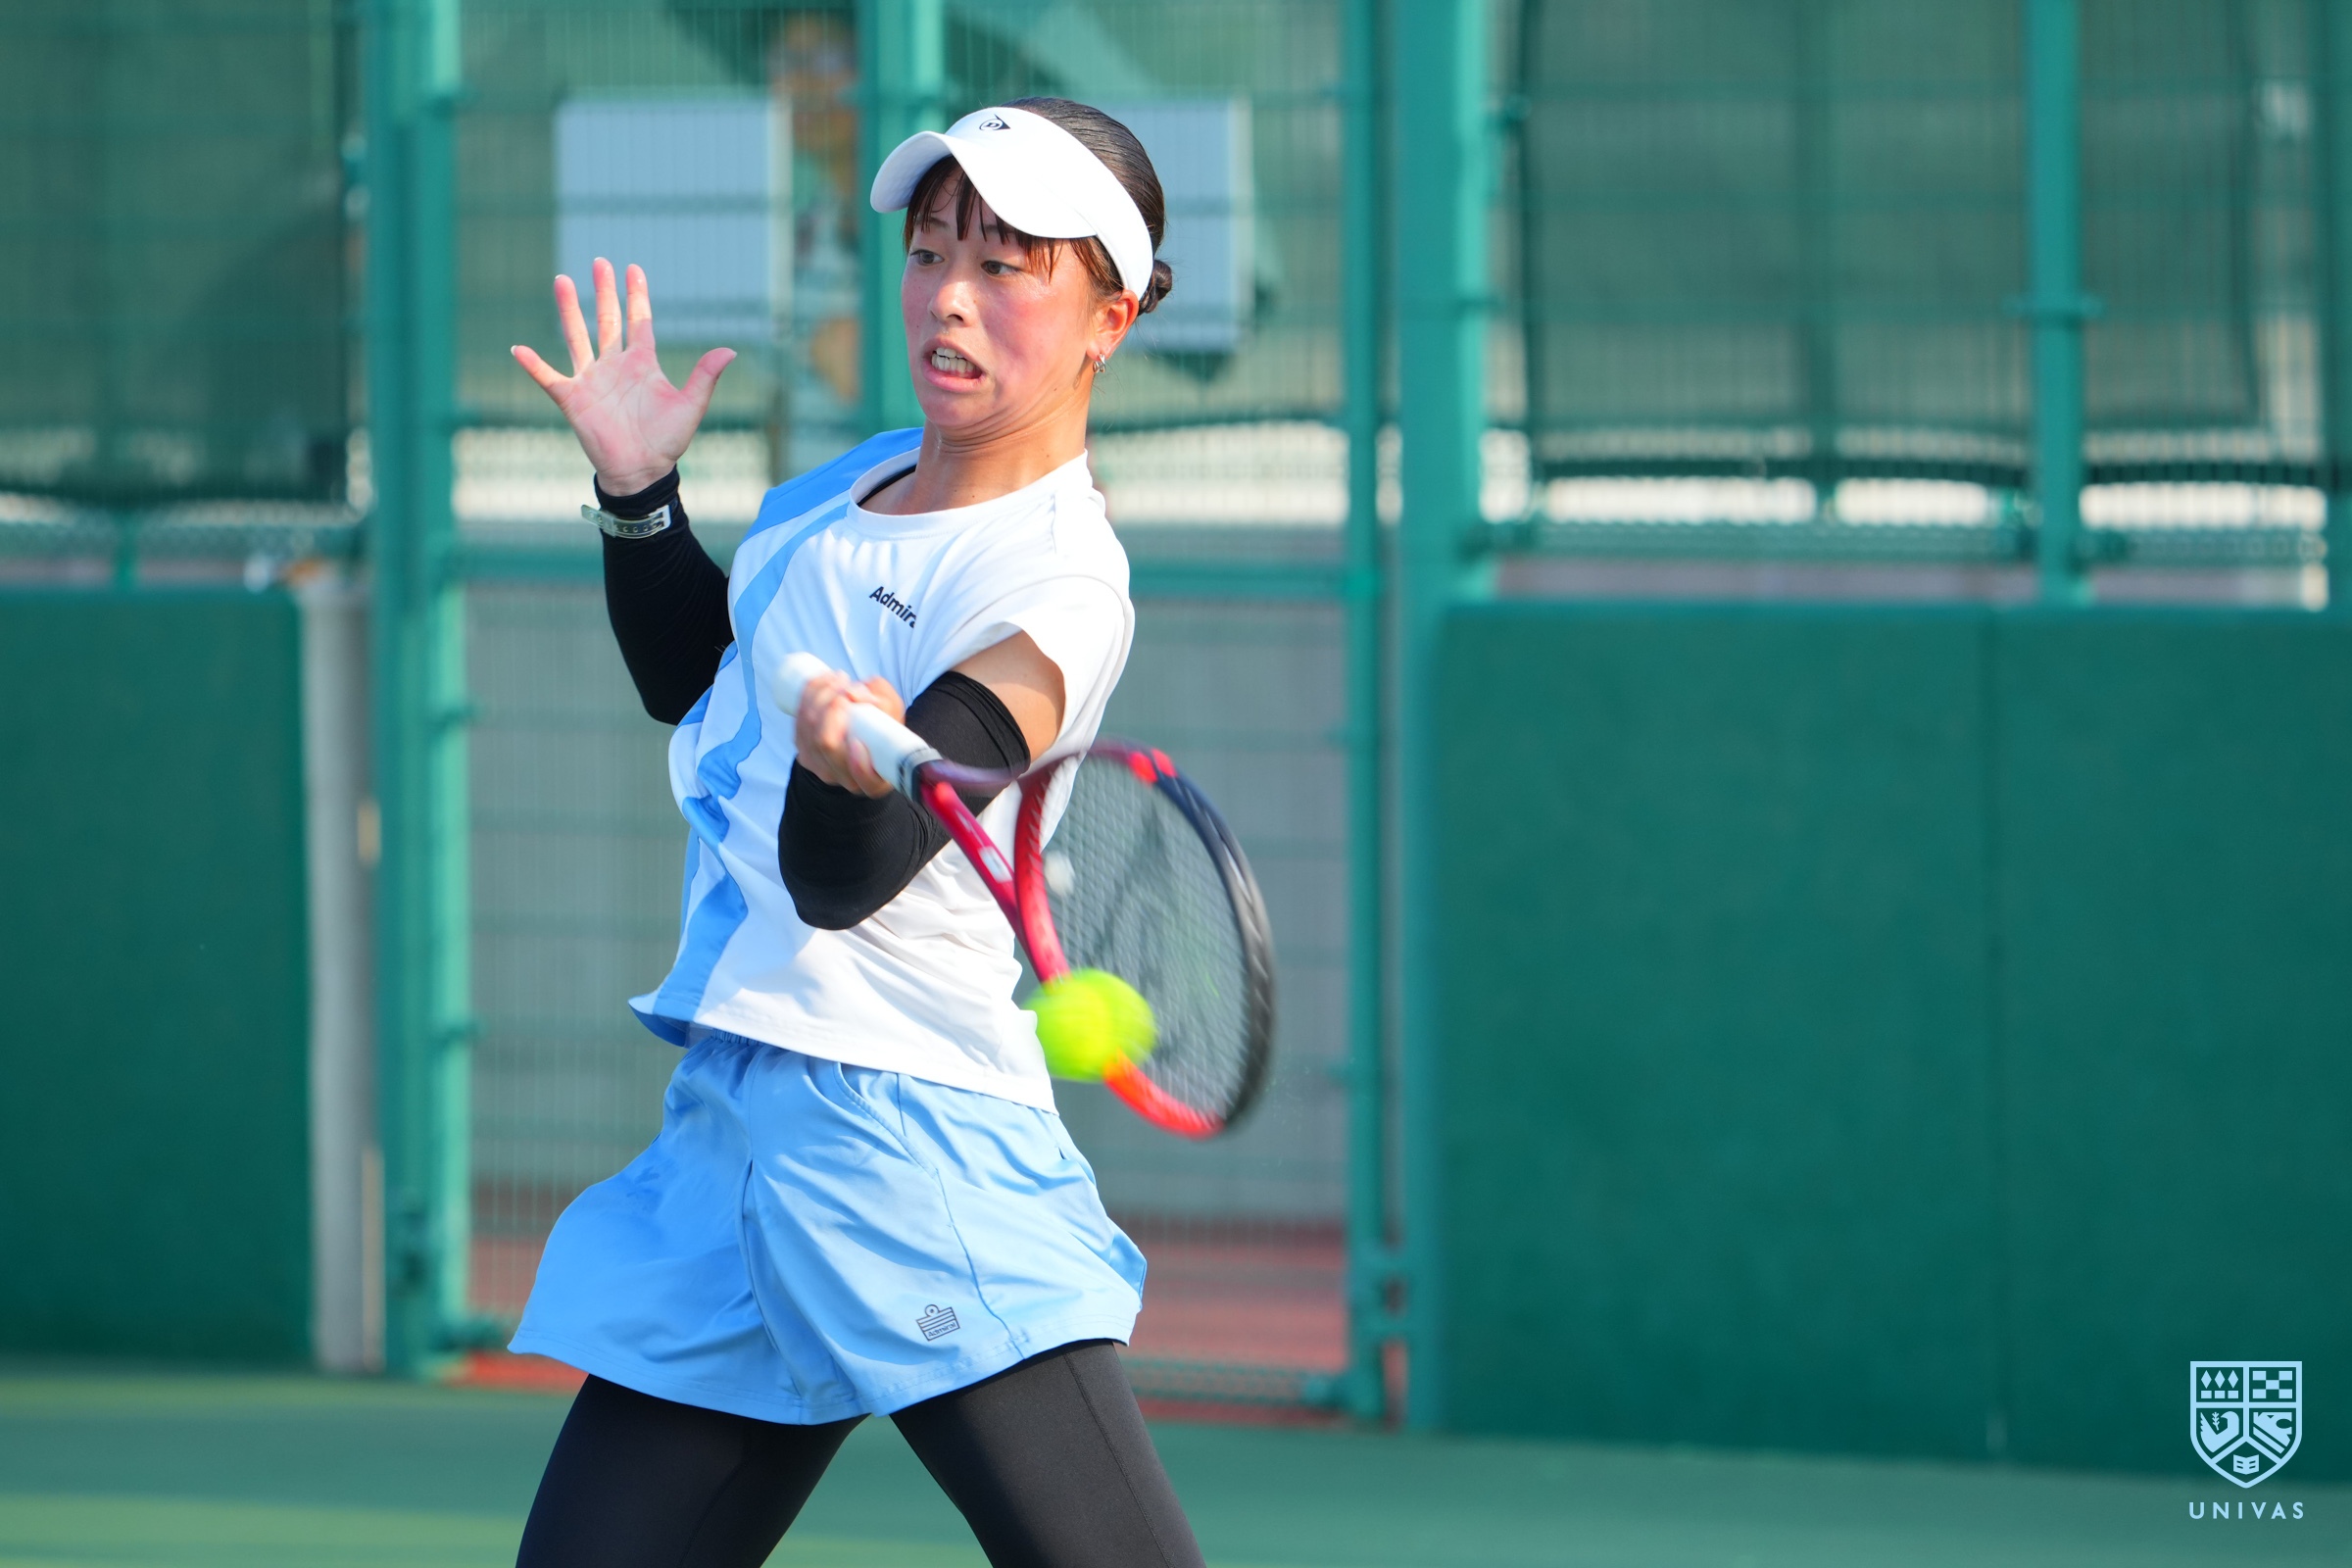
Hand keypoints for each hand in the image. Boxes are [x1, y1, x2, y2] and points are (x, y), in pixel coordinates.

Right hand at [512, 259, 734, 495]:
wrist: (641, 471)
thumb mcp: (691, 406)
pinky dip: (533, 365)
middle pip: (608, 320)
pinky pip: (549, 378)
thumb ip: (705, 376)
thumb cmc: (666, 442)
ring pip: (577, 336)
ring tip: (562, 281)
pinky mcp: (573, 398)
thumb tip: (730, 350)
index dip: (636, 295)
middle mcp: (615, 366)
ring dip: (570, 310)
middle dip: (604, 291)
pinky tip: (519, 349)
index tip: (632, 268)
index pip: (639, 321)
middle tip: (600, 261)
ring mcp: (592, 380)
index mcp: (643, 364)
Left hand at [794, 671, 905, 797]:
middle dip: (832, 707)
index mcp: (875, 781)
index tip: (858, 741)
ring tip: (840, 677)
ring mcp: (820, 768)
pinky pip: (799, 721)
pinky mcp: (803, 751)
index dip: (859, 765)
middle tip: (848, 687)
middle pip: (827, 745)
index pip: (867, 782)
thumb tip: (853, 694)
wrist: (864, 733)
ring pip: (809, 729)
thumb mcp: (895, 715)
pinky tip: (824, 681)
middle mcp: (846, 780)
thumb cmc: (884, 727)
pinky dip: (809, 696)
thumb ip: (885, 703)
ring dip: (821, 694)